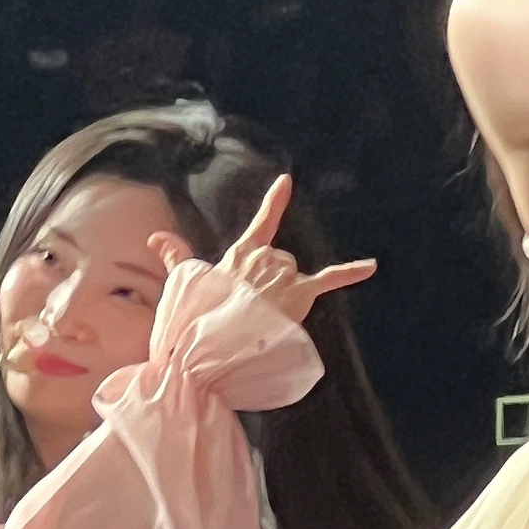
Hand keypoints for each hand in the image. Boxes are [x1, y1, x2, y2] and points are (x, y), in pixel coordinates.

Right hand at [146, 173, 375, 322]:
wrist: (214, 347)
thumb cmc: (199, 319)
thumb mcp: (188, 284)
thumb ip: (178, 257)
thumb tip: (156, 237)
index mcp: (241, 253)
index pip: (262, 221)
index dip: (275, 201)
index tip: (287, 182)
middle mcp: (266, 257)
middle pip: (282, 260)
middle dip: (273, 280)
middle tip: (251, 309)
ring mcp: (284, 274)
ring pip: (296, 274)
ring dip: (288, 292)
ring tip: (264, 317)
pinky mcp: (301, 293)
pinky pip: (332, 278)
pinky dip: (352, 272)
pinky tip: (373, 267)